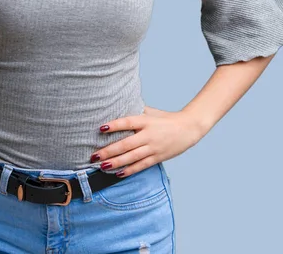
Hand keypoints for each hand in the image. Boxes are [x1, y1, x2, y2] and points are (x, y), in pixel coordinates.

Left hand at [89, 105, 203, 176]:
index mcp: (146, 121)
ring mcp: (153, 147)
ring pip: (132, 157)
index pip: (127, 122)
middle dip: (109, 151)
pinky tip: (118, 174)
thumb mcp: (151, 112)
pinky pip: (142, 165)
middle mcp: (149, 135)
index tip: (101, 128)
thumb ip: (136, 112)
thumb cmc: (166, 119)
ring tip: (102, 166)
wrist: (188, 128)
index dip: (114, 125)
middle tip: (94, 155)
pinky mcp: (158, 157)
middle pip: (126, 144)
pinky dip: (130, 170)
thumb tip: (118, 108)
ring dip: (116, 163)